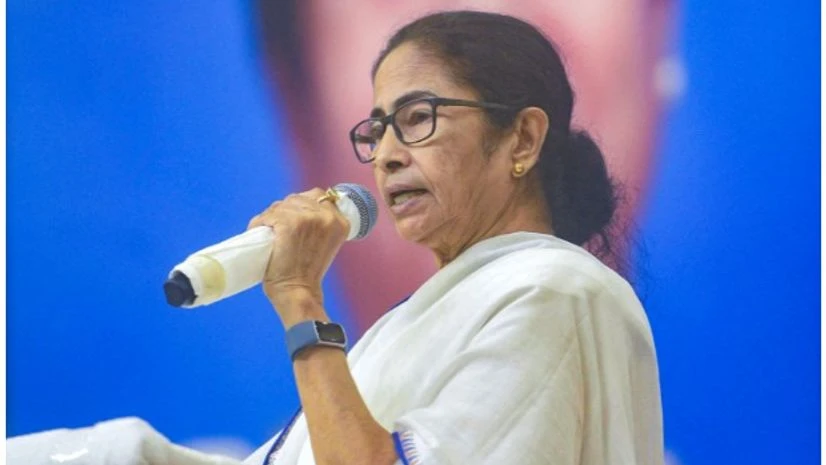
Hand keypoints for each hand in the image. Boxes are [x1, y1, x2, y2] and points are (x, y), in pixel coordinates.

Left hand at [248, 188, 348, 324]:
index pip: (318, 196)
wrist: (298, 292)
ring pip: (281, 206)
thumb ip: (319, 225)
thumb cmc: (308, 273)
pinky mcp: (289, 224)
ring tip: (269, 233)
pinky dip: (260, 223)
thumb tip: (298, 208)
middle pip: (297, 198)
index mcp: (340, 221)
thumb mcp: (325, 243)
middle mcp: (327, 216)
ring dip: (271, 217)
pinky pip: (269, 216)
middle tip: (277, 229)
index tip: (293, 218)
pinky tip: (259, 232)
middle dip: (285, 210)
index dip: (302, 205)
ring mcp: (308, 218)